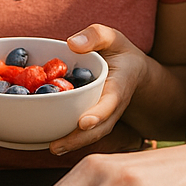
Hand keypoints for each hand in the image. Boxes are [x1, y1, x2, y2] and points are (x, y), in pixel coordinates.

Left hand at [49, 25, 150, 154]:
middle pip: (100, 128)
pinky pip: (85, 132)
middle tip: (57, 146)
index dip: (98, 114)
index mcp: (118, 86)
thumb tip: (72, 44)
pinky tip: (50, 142)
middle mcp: (113, 106)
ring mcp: (105, 116)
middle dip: (80, 139)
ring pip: (92, 135)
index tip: (83, 123)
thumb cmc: (120, 52)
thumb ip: (96, 36)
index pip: (110, 103)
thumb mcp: (112, 37)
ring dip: (73, 144)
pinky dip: (70, 138)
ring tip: (53, 149)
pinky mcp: (95, 120)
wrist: (134, 71)